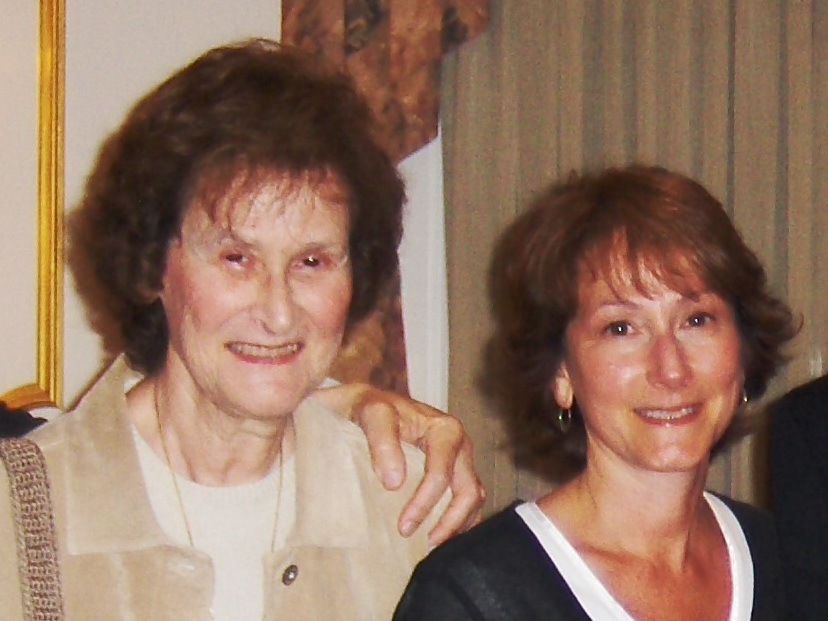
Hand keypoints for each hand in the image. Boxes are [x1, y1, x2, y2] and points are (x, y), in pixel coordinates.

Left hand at [312, 382, 484, 545]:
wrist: (369, 403)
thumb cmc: (370, 407)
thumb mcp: (371, 413)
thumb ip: (382, 441)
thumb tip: (395, 482)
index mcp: (445, 429)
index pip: (442, 474)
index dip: (425, 503)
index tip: (403, 526)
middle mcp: (459, 443)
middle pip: (468, 490)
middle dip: (449, 521)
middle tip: (424, 542)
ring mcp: (459, 458)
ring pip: (473, 497)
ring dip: (457, 524)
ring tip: (432, 544)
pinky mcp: (455, 469)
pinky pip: (467, 498)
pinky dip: (459, 519)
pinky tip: (440, 535)